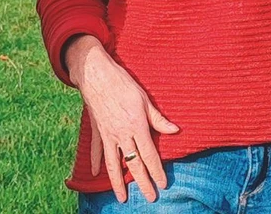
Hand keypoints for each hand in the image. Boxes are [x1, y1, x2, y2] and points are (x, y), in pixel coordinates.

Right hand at [64, 35, 178, 203]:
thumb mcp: (143, 98)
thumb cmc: (122, 83)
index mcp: (136, 125)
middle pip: (134, 163)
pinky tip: (96, 173)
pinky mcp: (96, 129)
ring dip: (118, 182)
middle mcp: (121, 134)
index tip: (163, 184)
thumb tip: (175, 130)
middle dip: (143, 182)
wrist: (95, 73)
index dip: (157, 171)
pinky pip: (96, 149)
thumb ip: (157, 118)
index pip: (149, 154)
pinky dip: (95, 162)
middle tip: (150, 198)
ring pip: (113, 163)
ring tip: (122, 198)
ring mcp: (107, 133)